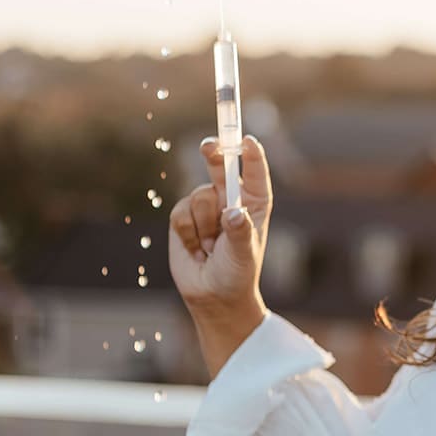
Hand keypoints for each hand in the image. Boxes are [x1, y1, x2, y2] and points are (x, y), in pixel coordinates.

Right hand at [167, 134, 272, 315]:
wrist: (213, 295)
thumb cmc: (238, 273)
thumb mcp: (244, 254)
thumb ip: (240, 232)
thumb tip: (234, 212)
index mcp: (255, 202)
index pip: (254, 172)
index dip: (250, 154)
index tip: (246, 140)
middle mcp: (231, 198)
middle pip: (221, 166)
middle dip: (215, 153)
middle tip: (209, 146)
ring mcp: (207, 206)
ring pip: (199, 196)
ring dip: (203, 224)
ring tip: (211, 246)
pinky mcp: (185, 216)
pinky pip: (180, 212)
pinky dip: (187, 233)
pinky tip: (196, 249)